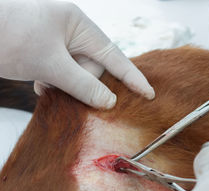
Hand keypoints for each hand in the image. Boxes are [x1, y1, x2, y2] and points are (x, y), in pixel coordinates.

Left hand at [0, 0, 154, 108]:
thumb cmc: (9, 36)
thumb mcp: (49, 64)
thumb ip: (83, 85)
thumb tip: (109, 102)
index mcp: (78, 25)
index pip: (114, 55)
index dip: (132, 76)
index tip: (149, 93)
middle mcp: (72, 31)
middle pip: (93, 68)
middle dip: (82, 83)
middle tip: (59, 88)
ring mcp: (59, 41)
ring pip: (77, 74)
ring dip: (65, 85)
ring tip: (43, 84)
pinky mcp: (47, 51)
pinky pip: (64, 73)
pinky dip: (56, 83)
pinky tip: (40, 83)